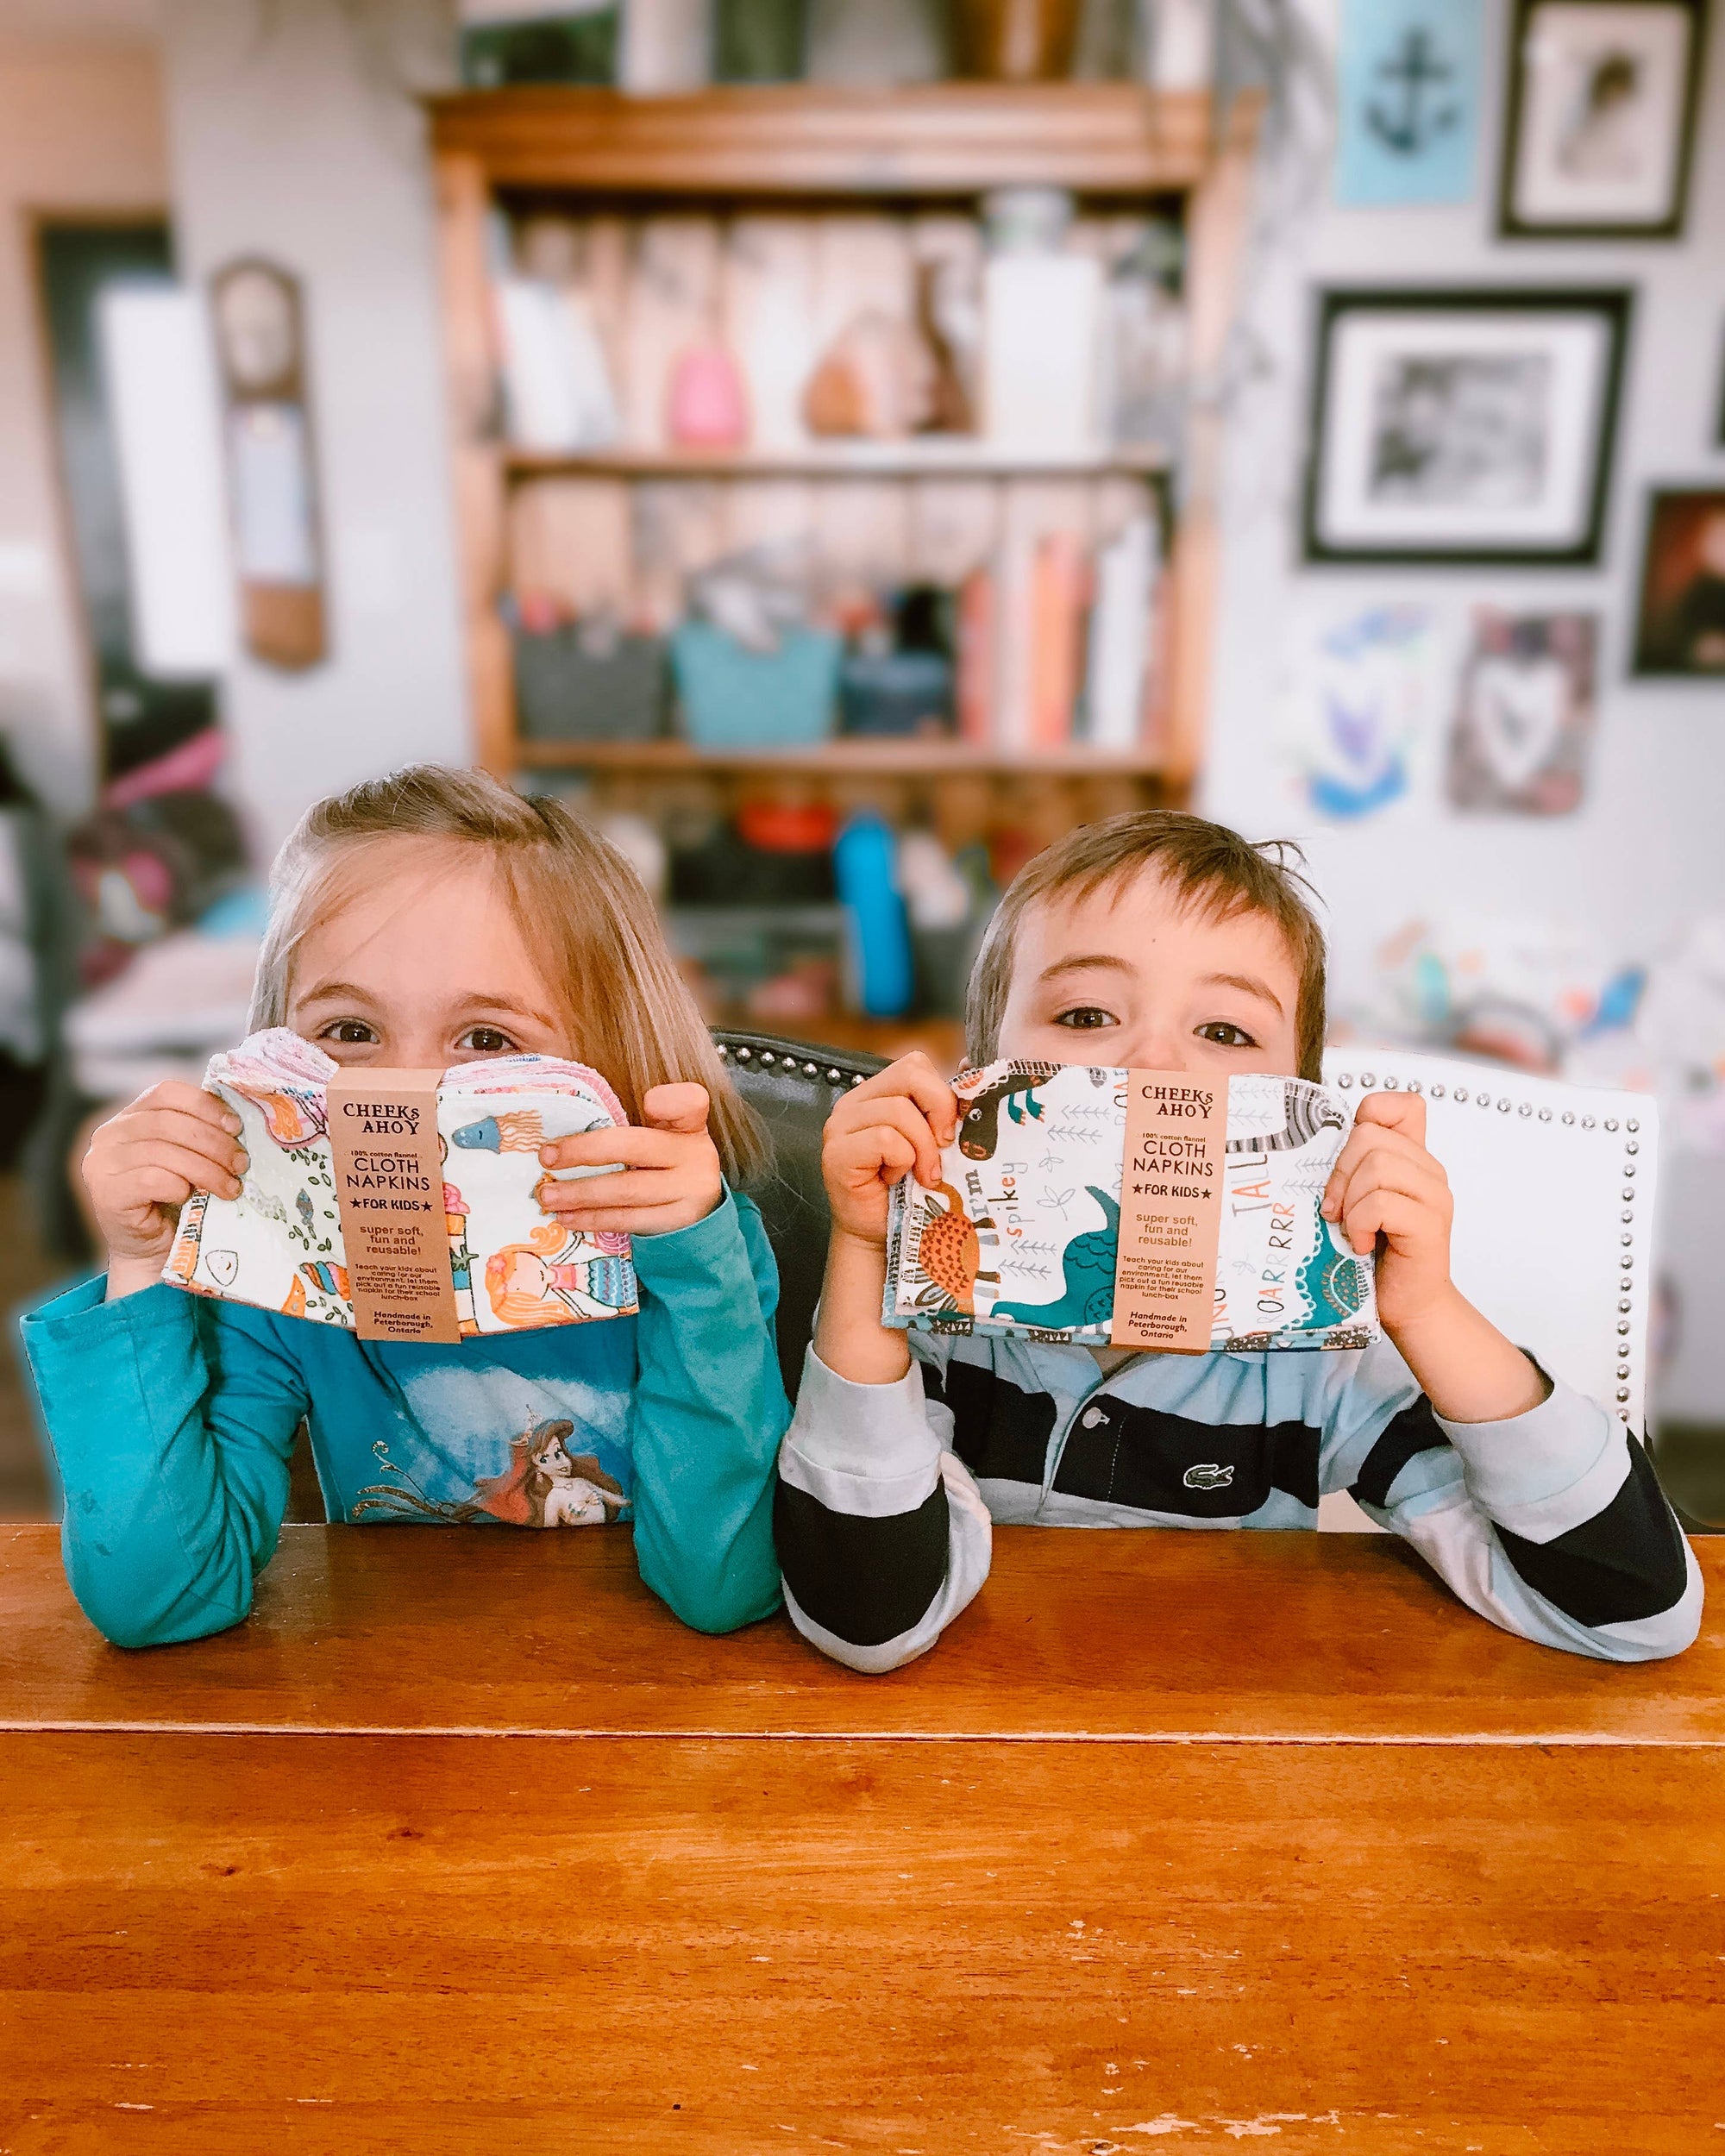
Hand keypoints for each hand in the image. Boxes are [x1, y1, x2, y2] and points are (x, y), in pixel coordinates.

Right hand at [84, 1081, 247, 1288]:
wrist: (151, 1250)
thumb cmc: (174, 1200)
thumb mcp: (186, 1156)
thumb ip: (198, 1133)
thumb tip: (239, 1120)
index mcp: (129, 1116)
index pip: (167, 1092)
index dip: (205, 1105)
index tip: (236, 1126)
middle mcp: (108, 1135)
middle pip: (169, 1122)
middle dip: (214, 1142)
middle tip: (242, 1163)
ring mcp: (101, 1164)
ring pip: (164, 1152)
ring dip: (207, 1169)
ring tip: (231, 1186)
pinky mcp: (106, 1194)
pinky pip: (152, 1179)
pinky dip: (180, 1187)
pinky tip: (192, 1198)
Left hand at [535, 1082, 721, 1238]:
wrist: (702, 1212)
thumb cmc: (669, 1165)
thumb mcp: (667, 1136)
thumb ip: (635, 1124)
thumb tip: (563, 1135)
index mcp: (691, 1125)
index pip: (689, 1103)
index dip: (669, 1101)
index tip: (648, 1101)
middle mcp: (696, 1155)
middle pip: (635, 1148)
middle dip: (584, 1151)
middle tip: (546, 1157)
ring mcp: (691, 1192)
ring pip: (626, 1190)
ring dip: (579, 1193)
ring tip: (547, 1195)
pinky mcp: (678, 1224)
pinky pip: (628, 1220)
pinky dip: (593, 1219)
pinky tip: (567, 1217)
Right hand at [822, 1051, 957, 1250]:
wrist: (879, 1234)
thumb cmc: (910, 1189)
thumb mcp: (933, 1142)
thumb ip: (943, 1110)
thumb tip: (970, 1068)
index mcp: (876, 1093)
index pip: (915, 1064)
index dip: (941, 1094)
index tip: (949, 1132)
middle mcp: (853, 1103)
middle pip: (910, 1075)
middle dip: (938, 1112)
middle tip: (943, 1149)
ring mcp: (840, 1126)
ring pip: (900, 1111)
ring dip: (923, 1148)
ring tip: (922, 1174)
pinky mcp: (836, 1153)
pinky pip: (885, 1140)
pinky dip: (902, 1162)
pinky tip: (896, 1180)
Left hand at [1321, 1091, 1453, 1334]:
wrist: (1405, 1305)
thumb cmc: (1376, 1256)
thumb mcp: (1355, 1201)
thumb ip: (1350, 1170)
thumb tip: (1308, 1145)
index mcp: (1412, 1158)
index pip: (1402, 1105)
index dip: (1369, 1117)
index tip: (1349, 1160)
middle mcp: (1429, 1171)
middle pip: (1370, 1136)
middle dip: (1340, 1173)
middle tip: (1336, 1209)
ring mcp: (1434, 1196)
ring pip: (1376, 1166)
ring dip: (1350, 1202)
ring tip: (1351, 1229)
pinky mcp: (1430, 1224)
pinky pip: (1381, 1203)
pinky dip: (1359, 1225)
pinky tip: (1361, 1245)